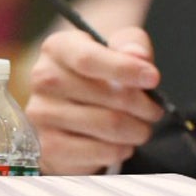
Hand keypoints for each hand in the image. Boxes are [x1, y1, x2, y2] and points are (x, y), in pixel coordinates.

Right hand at [27, 28, 165, 173]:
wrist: (75, 103)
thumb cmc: (104, 69)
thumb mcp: (119, 45)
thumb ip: (132, 44)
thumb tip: (138, 56)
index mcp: (59, 48)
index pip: (89, 60)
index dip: (126, 70)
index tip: (153, 79)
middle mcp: (43, 80)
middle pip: (109, 97)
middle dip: (144, 106)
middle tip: (154, 110)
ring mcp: (41, 115)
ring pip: (109, 126)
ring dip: (137, 129)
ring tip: (141, 126)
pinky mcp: (48, 147)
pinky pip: (100, 152)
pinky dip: (122, 149)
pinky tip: (123, 142)